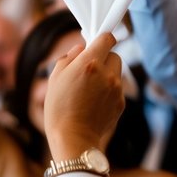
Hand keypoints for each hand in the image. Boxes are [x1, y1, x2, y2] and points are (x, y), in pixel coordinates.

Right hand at [43, 33, 123, 160]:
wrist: (74, 139)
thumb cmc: (59, 109)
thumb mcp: (55, 78)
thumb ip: (68, 57)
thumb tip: (80, 48)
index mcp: (90, 63)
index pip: (107, 38)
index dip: (102, 37)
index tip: (97, 41)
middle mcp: (107, 73)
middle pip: (114, 54)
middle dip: (104, 57)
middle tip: (89, 68)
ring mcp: (117, 89)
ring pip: (117, 72)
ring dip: (107, 74)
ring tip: (90, 88)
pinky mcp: (121, 103)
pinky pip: (117, 89)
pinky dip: (109, 90)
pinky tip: (94, 102)